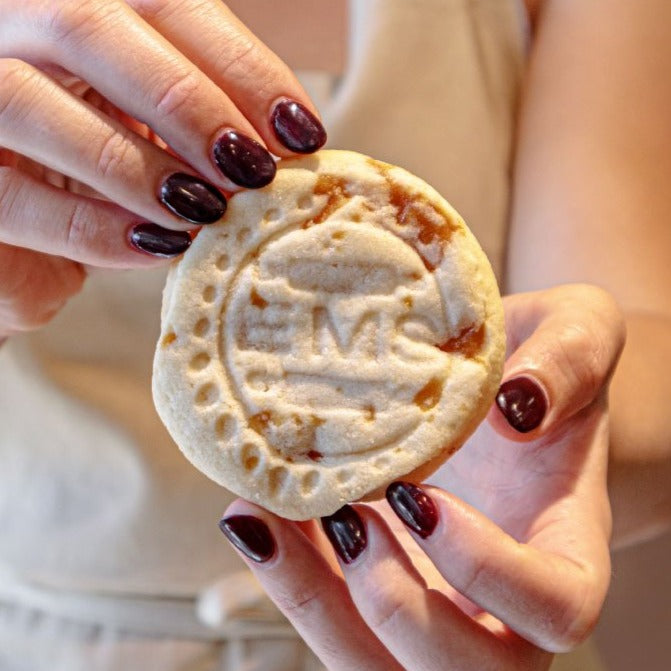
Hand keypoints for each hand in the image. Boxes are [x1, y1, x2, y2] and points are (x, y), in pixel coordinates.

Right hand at [0, 0, 324, 338]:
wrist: (12, 247)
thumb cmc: (93, 187)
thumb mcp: (153, 143)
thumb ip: (199, 132)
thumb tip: (285, 148)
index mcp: (70, 17)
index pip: (158, 2)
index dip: (238, 62)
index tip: (300, 130)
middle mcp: (8, 33)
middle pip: (86, 22)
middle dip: (186, 99)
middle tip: (250, 166)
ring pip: (26, 98)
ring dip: (134, 161)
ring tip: (203, 211)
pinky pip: (10, 197)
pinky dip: (91, 226)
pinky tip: (155, 246)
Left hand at [218, 284, 624, 669]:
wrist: (499, 387)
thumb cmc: (542, 361)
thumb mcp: (576, 329)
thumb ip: (569, 358)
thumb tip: (515, 406)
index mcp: (567, 549)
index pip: (555, 610)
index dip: (488, 572)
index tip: (419, 497)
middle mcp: (505, 603)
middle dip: (389, 605)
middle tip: (342, 517)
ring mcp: (440, 603)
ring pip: (377, 662)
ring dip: (312, 603)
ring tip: (261, 519)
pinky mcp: (382, 585)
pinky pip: (333, 616)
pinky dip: (286, 575)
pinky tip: (254, 512)